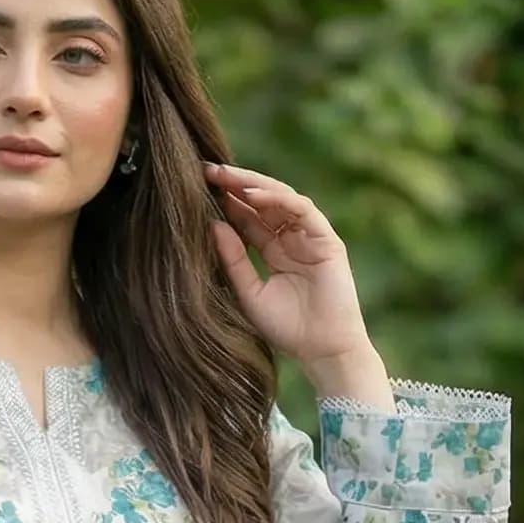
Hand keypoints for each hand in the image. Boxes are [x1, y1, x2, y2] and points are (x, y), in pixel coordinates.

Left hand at [204, 161, 378, 379]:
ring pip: (282, 198)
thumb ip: (232, 260)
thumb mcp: (249, 294)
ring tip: (225, 177)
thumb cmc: (287, 330)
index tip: (196, 188)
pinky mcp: (327, 239)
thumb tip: (211, 225)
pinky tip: (253, 196)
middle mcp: (291, 239)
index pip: (247, 217)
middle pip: (262, 202)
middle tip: (206, 170)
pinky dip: (278, 200)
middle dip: (235, 184)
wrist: (322, 352)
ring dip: (253, 185)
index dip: (225, 202)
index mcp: (273, 251)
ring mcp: (310, 237)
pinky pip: (302, 209)